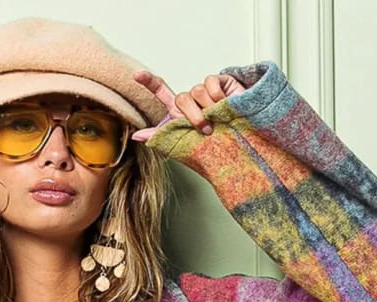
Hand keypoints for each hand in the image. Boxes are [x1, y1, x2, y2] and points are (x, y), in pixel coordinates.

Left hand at [130, 70, 245, 141]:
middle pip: (182, 97)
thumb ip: (160, 137)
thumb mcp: (184, 146)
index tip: (135, 76)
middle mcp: (193, 101)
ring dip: (206, 109)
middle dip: (191, 115)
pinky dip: (216, 96)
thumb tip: (136, 136)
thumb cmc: (215, 151)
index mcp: (181, 114)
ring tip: (218, 122)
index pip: (162, 93)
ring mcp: (207, 93)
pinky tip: (225, 106)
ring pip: (196, 90)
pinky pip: (210, 83)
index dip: (149, 82)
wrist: (241, 149)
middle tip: (205, 130)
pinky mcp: (222, 84)